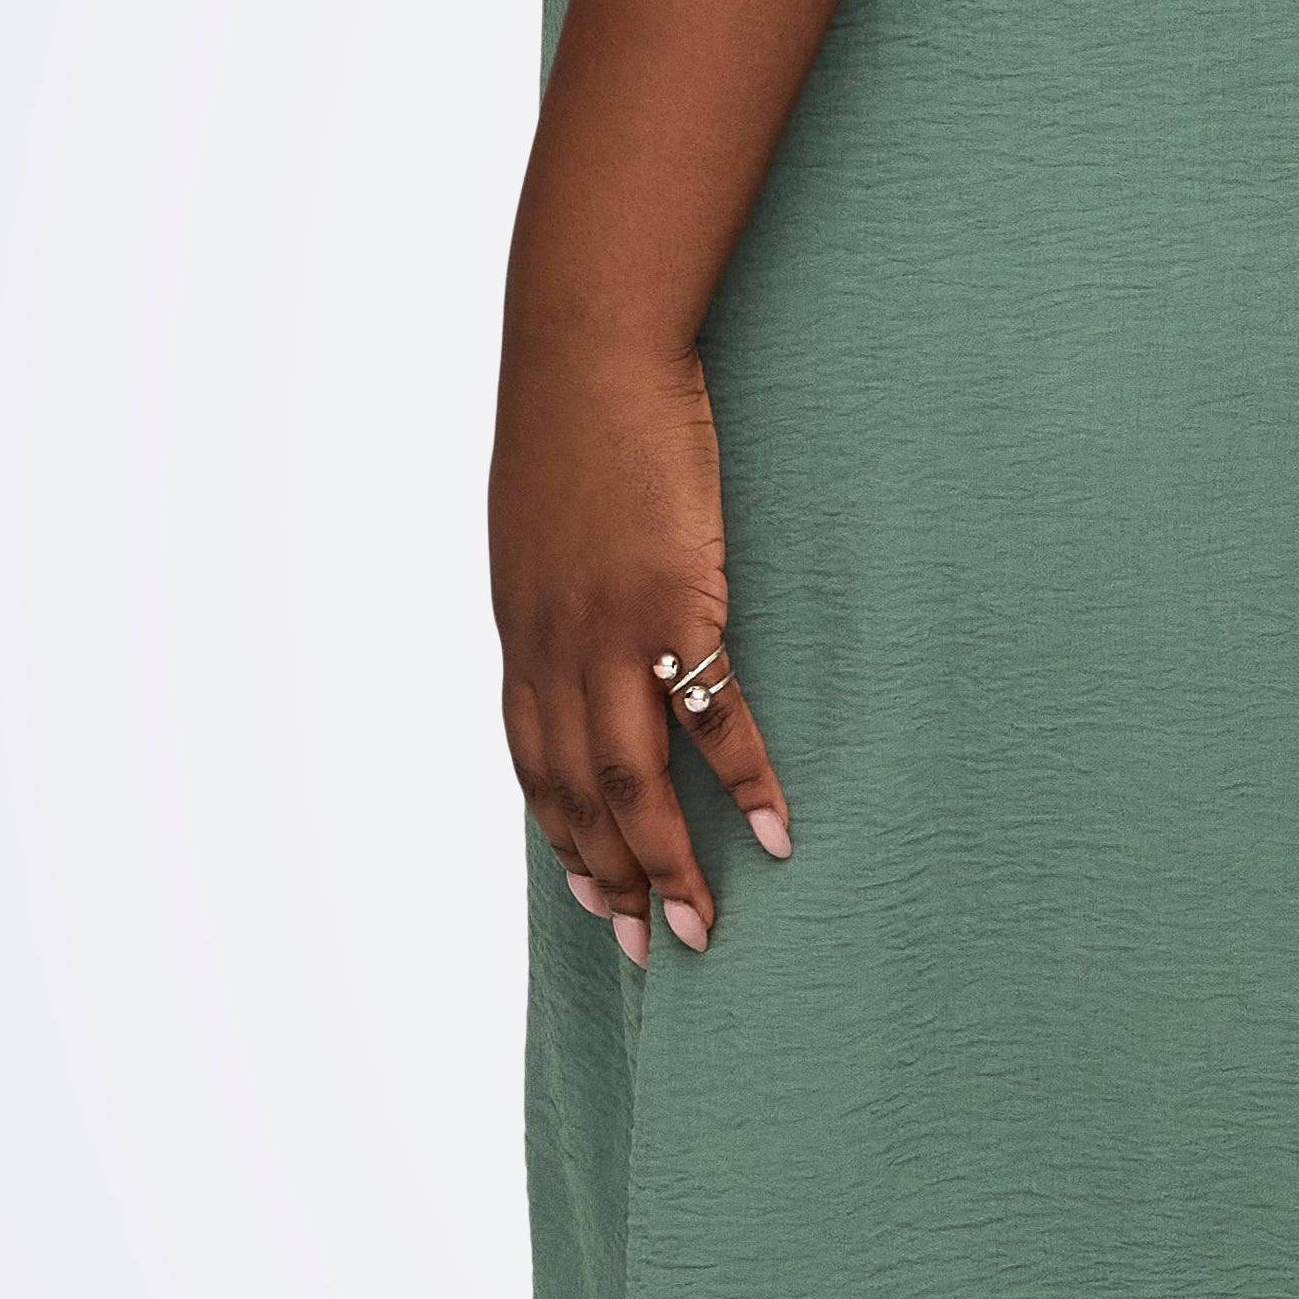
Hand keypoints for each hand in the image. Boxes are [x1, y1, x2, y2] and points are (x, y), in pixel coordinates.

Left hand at [490, 323, 791, 966]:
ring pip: (631, 782)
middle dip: (613, 880)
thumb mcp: (544, 524)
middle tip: (650, 949)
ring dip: (669, 863)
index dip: (565, 841)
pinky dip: (743, 782)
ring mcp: (607, 634)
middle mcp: (553, 651)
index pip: (536, 767)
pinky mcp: (671, 605)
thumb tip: (579, 623)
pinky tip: (774, 830)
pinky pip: (713, 718)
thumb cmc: (575, 424)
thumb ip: (558, 589)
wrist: (589, 350)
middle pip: (579, 797)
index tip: (593, 898)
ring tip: (704, 924)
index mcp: (523, 635)